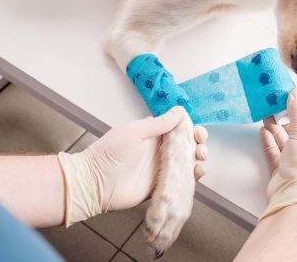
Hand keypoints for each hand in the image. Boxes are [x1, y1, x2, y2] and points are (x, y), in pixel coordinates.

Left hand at [58, 106, 207, 225]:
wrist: (95, 183)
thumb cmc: (109, 153)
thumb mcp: (134, 132)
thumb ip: (158, 123)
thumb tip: (180, 112)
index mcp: (154, 134)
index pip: (180, 128)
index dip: (192, 129)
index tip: (197, 132)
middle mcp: (161, 150)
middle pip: (188, 144)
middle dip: (199, 143)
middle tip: (200, 146)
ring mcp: (163, 168)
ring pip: (188, 162)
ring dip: (198, 159)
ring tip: (199, 158)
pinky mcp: (163, 185)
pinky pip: (182, 180)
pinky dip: (193, 177)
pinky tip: (197, 173)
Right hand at [259, 88, 296, 220]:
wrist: (296, 197)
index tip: (291, 103)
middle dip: (286, 120)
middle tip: (274, 108)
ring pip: (286, 142)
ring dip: (276, 130)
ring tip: (265, 116)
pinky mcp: (283, 172)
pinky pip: (276, 153)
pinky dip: (269, 142)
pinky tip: (263, 132)